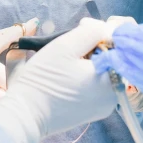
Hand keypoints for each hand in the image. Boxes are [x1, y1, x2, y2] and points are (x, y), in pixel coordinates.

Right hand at [0, 18, 115, 142]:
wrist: (26, 114)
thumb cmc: (45, 79)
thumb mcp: (65, 46)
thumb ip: (90, 31)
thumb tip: (103, 27)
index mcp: (113, 80)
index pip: (116, 47)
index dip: (98, 36)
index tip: (78, 35)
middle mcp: (114, 97)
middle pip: (110, 61)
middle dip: (92, 50)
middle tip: (69, 50)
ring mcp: (103, 108)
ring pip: (101, 73)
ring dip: (86, 63)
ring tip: (64, 64)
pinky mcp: (92, 113)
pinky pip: (94, 87)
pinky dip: (83, 78)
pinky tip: (65, 78)